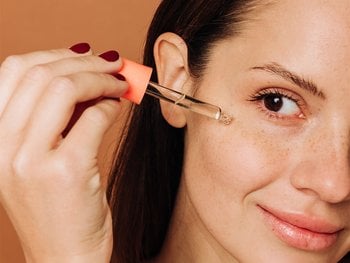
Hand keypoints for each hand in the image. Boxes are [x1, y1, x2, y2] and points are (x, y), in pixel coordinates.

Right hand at [0, 43, 126, 261]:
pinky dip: (111, 105)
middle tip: (112, 64)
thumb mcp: (41, 158)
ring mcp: (30, 160)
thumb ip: (57, 116)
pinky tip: (119, 107)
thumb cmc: (59, 209)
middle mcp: (3, 147)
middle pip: (41, 74)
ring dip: (101, 78)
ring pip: (65, 88)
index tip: (84, 55)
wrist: (65, 259)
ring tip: (120, 82)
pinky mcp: (66, 172)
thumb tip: (85, 76)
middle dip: (85, 62)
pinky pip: (93, 118)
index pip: (14, 71)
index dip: (53, 55)